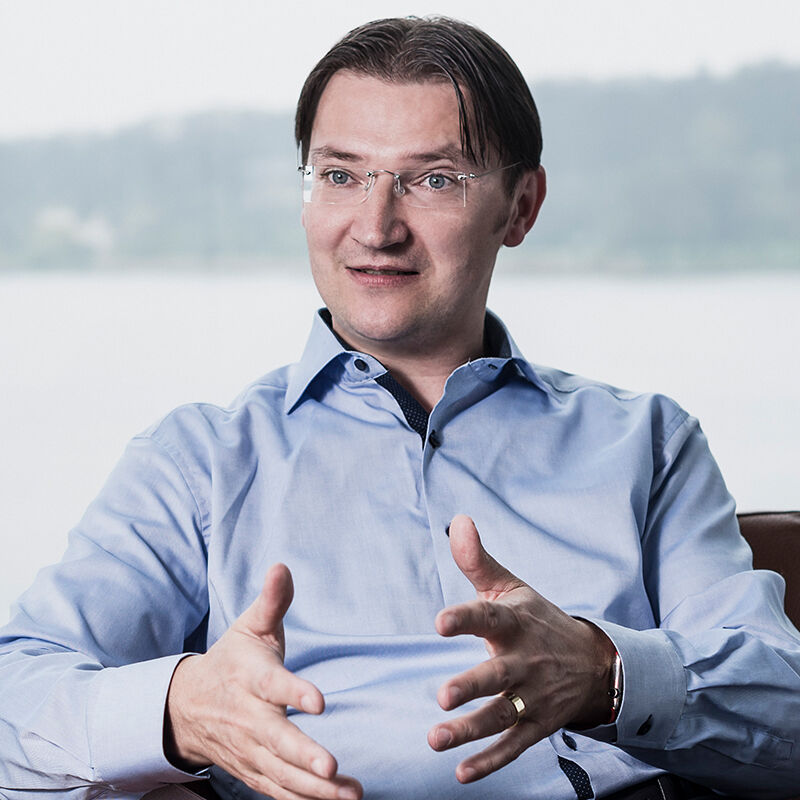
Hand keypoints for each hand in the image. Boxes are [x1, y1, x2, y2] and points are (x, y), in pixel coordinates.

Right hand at [165, 563, 361, 799]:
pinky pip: (277, 791)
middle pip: (275, 740)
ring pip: (280, 774)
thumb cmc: (232, 659)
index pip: (273, 685)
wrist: (187, 705)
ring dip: (313, 789)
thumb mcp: (250, 625)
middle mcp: (249, 717)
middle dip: (302, 756)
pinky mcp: (253, 770)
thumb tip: (282, 565)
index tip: (320, 701)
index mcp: (251, 678)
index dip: (295, 692)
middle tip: (331, 768)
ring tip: (351, 795)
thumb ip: (272, 600)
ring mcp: (249, 749)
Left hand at [427, 515, 614, 782]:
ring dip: (470, 731)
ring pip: (501, 716)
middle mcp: (525, 661)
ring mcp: (533, 697)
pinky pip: (514, 746)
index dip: (466, 618)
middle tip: (442, 695)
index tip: (440, 621)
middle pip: (497, 676)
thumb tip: (457, 519)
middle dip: (471, 686)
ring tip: (436, 739)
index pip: (490, 616)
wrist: (594, 662)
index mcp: (515, 623)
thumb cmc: (538, 620)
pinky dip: (491, 761)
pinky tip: (461, 773)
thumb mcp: (512, 586)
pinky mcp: (537, 725)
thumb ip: (478, 560)